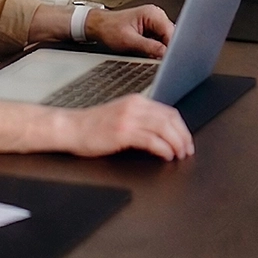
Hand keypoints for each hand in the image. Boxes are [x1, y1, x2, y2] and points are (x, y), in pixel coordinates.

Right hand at [56, 94, 193, 159]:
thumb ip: (140, 120)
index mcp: (136, 101)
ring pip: (164, 128)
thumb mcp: (120, 116)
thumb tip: (162, 134)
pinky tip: (166, 156)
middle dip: (183, 136)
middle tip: (188, 150)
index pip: (169, 112)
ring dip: (176, 143)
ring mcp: (128, 118)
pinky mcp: (122, 132)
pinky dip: (163, 148)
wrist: (70, 128)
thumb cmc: (92, 127)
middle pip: (170, 119)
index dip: (182, 128)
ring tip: (180, 155)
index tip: (186, 141)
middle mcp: (135, 106)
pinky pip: (151, 140)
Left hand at [89, 4, 172, 55]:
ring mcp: (154, 22)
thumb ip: (150, 47)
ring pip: (166, 40)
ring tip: (145, 52)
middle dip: (165, 49)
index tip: (167, 59)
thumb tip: (165, 54)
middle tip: (154, 58)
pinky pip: (159, 41)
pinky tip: (146, 51)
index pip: (171, 32)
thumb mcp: (129, 41)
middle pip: (170, 37)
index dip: (171, 48)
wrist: (99, 26)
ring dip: (159, 49)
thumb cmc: (109, 28)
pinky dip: (154, 49)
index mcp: (153, 14)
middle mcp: (156, 16)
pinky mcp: (151, 30)